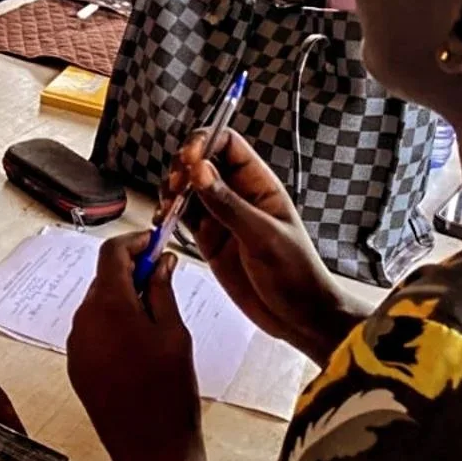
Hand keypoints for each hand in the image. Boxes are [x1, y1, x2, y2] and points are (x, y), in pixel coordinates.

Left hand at [67, 233, 202, 460]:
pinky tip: (137, 343)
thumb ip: (162, 289)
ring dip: (122, 299)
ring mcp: (76, 344)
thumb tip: (160, 260)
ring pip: (98, 304)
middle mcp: (84, 321)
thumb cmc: (169, 394)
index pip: (111, 253)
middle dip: (131, 272)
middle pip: (104, 278)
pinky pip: (92, 329)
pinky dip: (111, 324)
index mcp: (109, 307)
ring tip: (155, 316)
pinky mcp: (76, 364)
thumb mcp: (175, 333)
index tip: (154, 242)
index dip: (134, 242)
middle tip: (162, 277)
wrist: (151, 451)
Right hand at [164, 129, 364, 365]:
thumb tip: (198, 170)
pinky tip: (162, 220)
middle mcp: (237, 194)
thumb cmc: (296, 274)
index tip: (188, 158)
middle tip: (174, 186)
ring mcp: (221, 216)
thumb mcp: (263, 237)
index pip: (227, 144)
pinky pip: (183, 217)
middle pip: (201, 161)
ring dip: (171, 190)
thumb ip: (228, 204)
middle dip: (181, 167)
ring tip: (166, 206)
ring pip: (187, 188)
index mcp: (258, 184)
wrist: (300, 318)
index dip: (204, 142)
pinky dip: (168, 214)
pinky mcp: (208, 238)